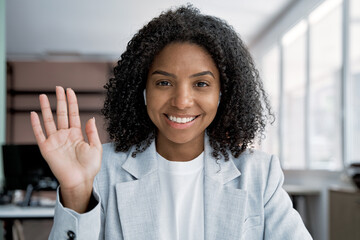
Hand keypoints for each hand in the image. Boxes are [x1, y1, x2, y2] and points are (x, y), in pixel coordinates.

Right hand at [30, 86, 101, 211]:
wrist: (80, 181)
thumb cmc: (89, 168)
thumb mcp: (96, 148)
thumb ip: (92, 132)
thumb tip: (91, 118)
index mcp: (77, 135)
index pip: (73, 114)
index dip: (72, 102)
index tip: (70, 91)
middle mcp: (65, 136)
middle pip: (61, 114)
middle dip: (60, 101)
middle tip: (58, 88)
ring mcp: (55, 141)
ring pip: (49, 120)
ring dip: (46, 108)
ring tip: (43, 96)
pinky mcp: (47, 149)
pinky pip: (40, 134)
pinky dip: (36, 124)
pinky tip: (34, 114)